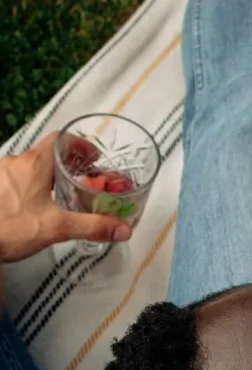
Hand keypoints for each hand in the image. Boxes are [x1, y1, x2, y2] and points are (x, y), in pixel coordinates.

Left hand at [0, 132, 132, 263]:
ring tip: (58, 196)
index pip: (60, 139)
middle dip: (66, 165)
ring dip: (45, 176)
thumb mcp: (57, 227)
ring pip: (28, 167)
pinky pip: (13, 179)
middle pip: (45, 153)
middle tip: (82, 180)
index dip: (79, 145)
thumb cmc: (11, 228)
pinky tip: (32, 206)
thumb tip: (123, 230)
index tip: (93, 157)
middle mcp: (14, 162)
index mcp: (34, 164)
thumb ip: (93, 227)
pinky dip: (28, 186)